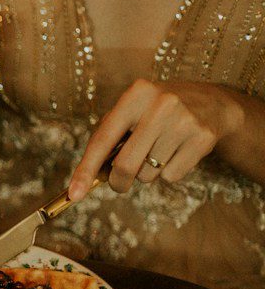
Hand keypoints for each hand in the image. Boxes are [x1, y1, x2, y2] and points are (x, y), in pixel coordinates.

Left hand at [70, 79, 243, 198]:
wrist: (214, 103)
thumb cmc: (159, 111)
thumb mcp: (133, 109)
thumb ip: (109, 135)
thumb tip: (87, 175)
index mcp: (136, 94)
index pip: (102, 140)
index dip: (86, 169)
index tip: (74, 194)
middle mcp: (161, 104)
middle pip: (125, 165)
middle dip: (117, 182)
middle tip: (119, 183)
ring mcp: (184, 121)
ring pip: (148, 174)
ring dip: (147, 172)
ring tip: (159, 150)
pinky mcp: (203, 138)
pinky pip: (171, 176)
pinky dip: (168, 171)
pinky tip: (177, 151)